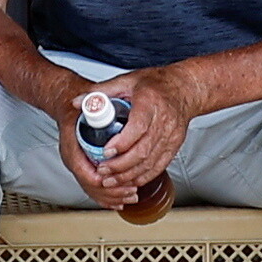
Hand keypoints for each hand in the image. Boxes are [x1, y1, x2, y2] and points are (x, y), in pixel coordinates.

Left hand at [70, 69, 191, 207]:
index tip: (106, 152)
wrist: (184, 89)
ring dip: (129, 175)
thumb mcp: (127, 80)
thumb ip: (101, 91)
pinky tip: (129, 180)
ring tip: (110, 180)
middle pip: (143, 150)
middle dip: (120, 166)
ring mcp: (171, 136)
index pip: (138, 127)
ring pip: (150, 162)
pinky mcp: (175, 146)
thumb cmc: (156, 84)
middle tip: (102, 171)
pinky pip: (159, 166)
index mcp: (151, 102)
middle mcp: (164, 121)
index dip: (122, 143)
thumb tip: (77, 102)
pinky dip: (143, 177)